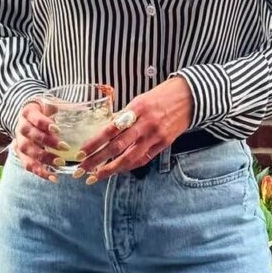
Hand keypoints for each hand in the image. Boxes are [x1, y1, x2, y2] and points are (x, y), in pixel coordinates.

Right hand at [12, 99, 63, 182]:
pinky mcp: (21, 154)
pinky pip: (28, 165)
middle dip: (48, 143)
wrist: (28, 116)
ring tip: (61, 163)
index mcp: (28, 112)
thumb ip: (66, 107)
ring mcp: (19, 141)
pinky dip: (40, 172)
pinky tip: (54, 177)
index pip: (34, 118)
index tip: (57, 129)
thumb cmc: (46, 110)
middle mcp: (21, 127)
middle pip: (31, 136)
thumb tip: (88, 109)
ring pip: (28, 151)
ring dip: (44, 158)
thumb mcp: (53, 104)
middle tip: (65, 148)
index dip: (44, 123)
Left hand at [77, 76, 193, 184]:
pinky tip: (118, 170)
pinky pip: (144, 158)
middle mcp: (146, 124)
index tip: (82, 152)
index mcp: (137, 109)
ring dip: (111, 169)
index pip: (111, 129)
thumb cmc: (162, 95)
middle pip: (117, 146)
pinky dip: (129, 166)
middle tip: (81, 169)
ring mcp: (156, 135)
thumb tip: (106, 130)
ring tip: (96, 176)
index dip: (95, 142)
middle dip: (97, 160)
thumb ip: (124, 115)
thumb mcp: (140, 99)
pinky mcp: (164, 143)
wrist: (190, 97)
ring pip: (130, 158)